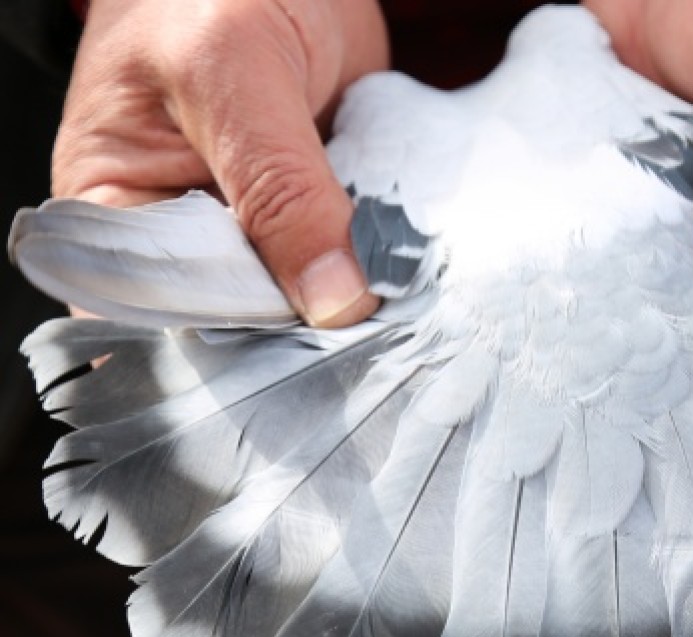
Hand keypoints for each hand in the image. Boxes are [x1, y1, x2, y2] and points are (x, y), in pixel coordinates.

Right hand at [53, 0, 388, 326]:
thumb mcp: (228, 67)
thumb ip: (276, 184)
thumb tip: (331, 300)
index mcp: (116, 215)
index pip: (163, 321)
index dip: (236, 349)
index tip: (309, 350)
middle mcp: (185, 238)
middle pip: (244, 325)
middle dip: (308, 328)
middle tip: (374, 332)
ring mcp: (259, 231)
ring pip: (309, 299)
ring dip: (358, 301)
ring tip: (400, 302)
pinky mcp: (318, 216)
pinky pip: (354, 259)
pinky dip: (384, 263)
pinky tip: (414, 270)